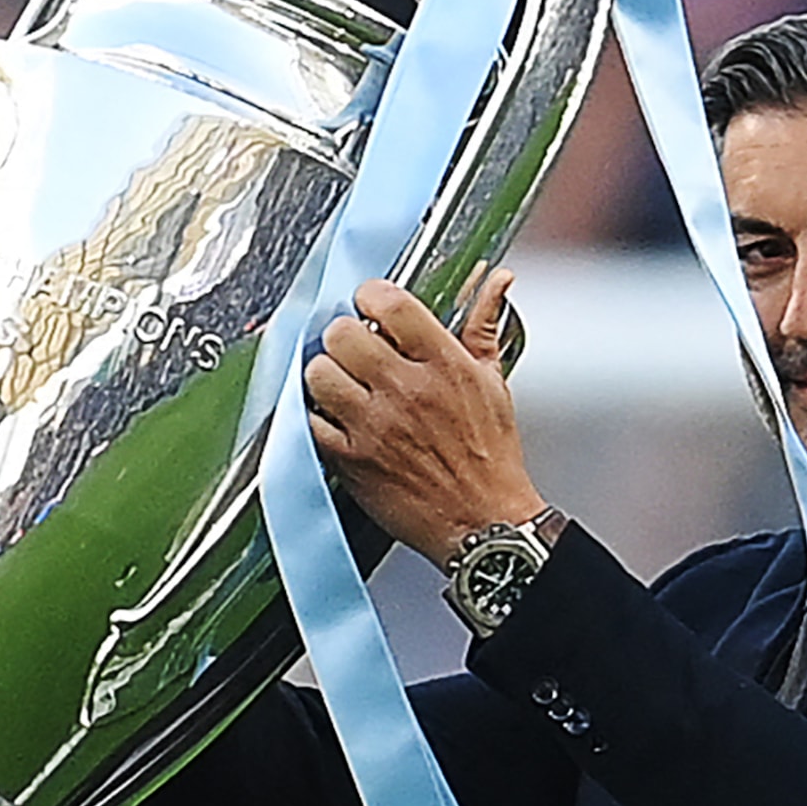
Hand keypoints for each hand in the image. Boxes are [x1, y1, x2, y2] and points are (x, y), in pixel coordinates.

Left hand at [303, 270, 546, 560]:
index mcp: (444, 364)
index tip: (370, 306)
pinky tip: (333, 419)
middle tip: (352, 349)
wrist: (485, 524)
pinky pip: (310, 422)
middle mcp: (407, 390)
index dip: (370, 296)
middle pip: (343, 332)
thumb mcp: (495, 384)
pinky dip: (314, 417)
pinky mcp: (352, 460)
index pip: (389, 302)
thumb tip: (497, 281)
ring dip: (323, 375)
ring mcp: (375, 426)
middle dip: (343, 336)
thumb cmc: (491, 459)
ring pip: (318, 373)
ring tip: (339, 385)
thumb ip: (484, 327)